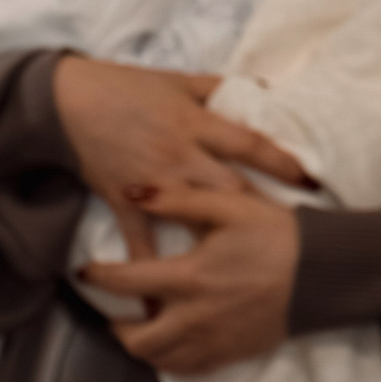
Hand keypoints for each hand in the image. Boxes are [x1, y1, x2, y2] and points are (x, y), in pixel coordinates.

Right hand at [52, 58, 310, 261]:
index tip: (310, 180)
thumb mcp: (180, 80)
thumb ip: (220, 88)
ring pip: (192, 217)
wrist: (70, 101)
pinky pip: (139, 241)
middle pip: (229, 186)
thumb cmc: (129, 86)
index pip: (249, 143)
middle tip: (291, 234)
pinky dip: (149, 270)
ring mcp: (152, 181)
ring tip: (245, 272)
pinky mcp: (122, 200)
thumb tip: (264, 87)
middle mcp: (180, 154)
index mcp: (196, 122)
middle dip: (261, 208)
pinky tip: (162, 301)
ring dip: (216, 242)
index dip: (281, 161)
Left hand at [79, 185, 296, 374]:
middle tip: (114, 312)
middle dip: (117, 328)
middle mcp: (195, 317)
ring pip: (159, 360)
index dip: (98, 277)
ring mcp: (212, 341)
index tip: (85, 271)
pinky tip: (173, 339)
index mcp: (190, 277)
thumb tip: (132, 192)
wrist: (322, 271)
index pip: (126, 283)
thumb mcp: (230, 204)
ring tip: (140, 326)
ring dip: (142, 345)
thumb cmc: (275, 233)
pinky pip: (187, 368)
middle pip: (136, 340)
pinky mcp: (230, 353)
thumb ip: (179, 198)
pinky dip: (170, 359)